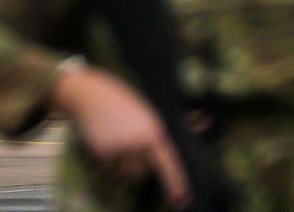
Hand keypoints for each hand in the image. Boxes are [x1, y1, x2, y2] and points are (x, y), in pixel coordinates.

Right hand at [49, 65, 190, 209]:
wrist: (89, 94)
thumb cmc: (123, 98)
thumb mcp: (152, 107)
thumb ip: (178, 121)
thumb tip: (205, 120)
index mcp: (152, 132)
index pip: (168, 163)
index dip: (176, 183)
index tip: (182, 200)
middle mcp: (137, 144)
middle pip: (145, 172)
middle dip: (142, 166)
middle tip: (135, 147)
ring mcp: (118, 151)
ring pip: (128, 173)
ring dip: (127, 166)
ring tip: (120, 143)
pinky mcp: (102, 155)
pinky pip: (111, 169)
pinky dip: (112, 162)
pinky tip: (109, 142)